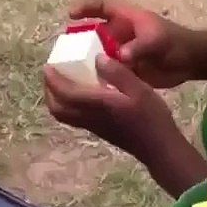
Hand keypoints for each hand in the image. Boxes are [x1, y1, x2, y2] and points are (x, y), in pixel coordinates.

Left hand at [44, 55, 177, 158]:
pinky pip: (73, 118)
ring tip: (60, 82)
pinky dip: (67, 105)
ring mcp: (93, 127)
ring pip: (64, 116)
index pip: (67, 94)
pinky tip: (77, 93)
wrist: (158, 148)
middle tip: (51, 73)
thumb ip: (118, 73)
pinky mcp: (98, 130)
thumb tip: (98, 58)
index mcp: (100, 105)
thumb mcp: (141, 89)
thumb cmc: (152, 117)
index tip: (48, 66)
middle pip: (58, 108)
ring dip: (56, 99)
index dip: (54, 81)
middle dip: (49, 91)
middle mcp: (91, 118)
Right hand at [69, 0, 198, 88]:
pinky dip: (97, 78)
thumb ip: (139, 47)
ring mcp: (121, 52)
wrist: (189, 63)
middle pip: (93, 33)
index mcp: (127, 19)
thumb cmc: (175, 43)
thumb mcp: (157, 41)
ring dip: (86, 62)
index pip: (102, 7)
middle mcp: (120, 34)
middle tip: (66, 52)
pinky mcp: (124, 70)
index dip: (85, 8)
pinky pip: (106, 72)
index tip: (70, 15)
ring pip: (97, 55)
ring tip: (70, 72)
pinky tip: (87, 87)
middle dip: (79, 41)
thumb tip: (120, 56)